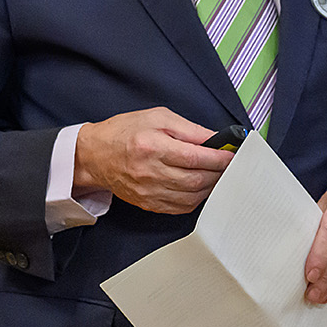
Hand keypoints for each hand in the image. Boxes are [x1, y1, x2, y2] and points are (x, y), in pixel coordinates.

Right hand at [74, 108, 233, 213]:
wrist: (95, 155)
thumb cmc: (124, 132)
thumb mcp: (157, 118)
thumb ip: (188, 129)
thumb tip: (215, 140)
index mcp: (152, 147)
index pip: (195, 157)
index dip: (219, 158)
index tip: (232, 155)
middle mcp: (150, 172)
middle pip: (196, 180)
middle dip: (219, 173)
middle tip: (229, 165)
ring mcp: (149, 192)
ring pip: (191, 197)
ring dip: (210, 187)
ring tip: (217, 176)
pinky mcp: (148, 203)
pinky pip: (180, 208)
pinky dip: (196, 199)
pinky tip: (200, 188)